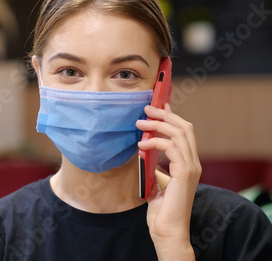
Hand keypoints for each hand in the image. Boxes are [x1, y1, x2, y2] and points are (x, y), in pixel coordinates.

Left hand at [136, 104, 201, 260]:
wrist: (167, 229)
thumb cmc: (160, 208)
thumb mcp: (156, 179)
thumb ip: (155, 163)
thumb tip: (144, 146)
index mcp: (188, 163)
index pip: (184, 131)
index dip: (171, 115)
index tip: (158, 104)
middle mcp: (193, 162)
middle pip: (184, 127)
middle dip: (165, 114)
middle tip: (146, 108)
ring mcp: (191, 167)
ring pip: (179, 133)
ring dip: (157, 124)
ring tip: (140, 123)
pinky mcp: (184, 173)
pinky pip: (171, 147)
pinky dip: (155, 141)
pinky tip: (141, 145)